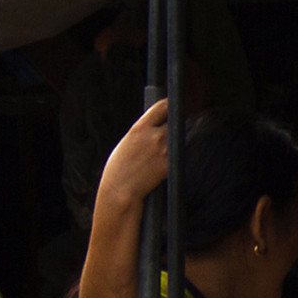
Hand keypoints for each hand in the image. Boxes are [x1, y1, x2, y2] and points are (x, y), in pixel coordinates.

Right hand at [96, 100, 173, 215]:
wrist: (120, 191)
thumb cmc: (118, 169)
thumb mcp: (126, 144)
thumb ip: (142, 133)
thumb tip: (156, 128)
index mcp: (139, 128)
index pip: (163, 106)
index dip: (170, 105)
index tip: (174, 107)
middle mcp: (154, 136)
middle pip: (175, 122)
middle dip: (174, 127)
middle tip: (173, 131)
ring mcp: (165, 151)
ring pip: (178, 139)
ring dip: (176, 142)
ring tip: (166, 150)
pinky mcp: (171, 165)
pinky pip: (178, 155)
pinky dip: (176, 156)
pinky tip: (166, 162)